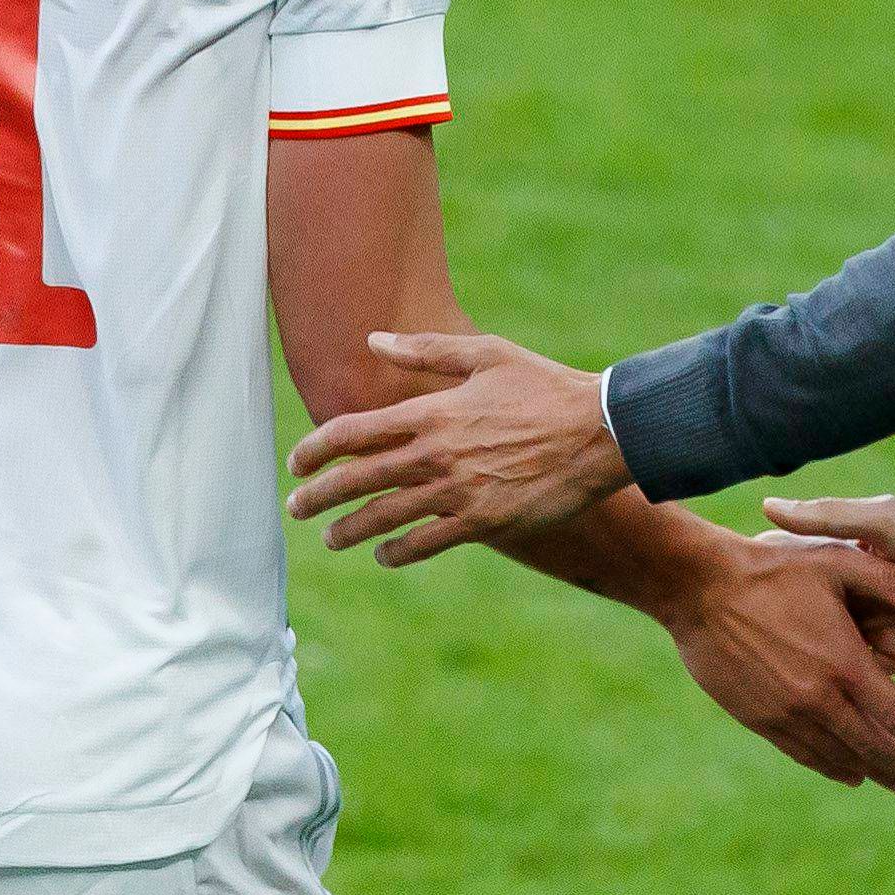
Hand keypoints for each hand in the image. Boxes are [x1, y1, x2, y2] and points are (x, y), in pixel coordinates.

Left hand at [287, 333, 633, 562]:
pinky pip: (426, 544)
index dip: (316, 448)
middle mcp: (436, 453)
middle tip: (295, 507)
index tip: (296, 461)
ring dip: (349, 529)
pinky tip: (383, 555)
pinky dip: (397, 552)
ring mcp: (458, 491)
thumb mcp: (487, 354)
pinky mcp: (483, 521)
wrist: (600, 431)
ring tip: (330, 538)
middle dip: (318, 495)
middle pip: (357, 478)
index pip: (354, 431)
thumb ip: (426, 350)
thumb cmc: (544, 387)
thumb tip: (374, 339)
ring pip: (384, 516)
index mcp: (432, 411)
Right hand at [662, 530, 894, 803]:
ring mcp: (786, 713)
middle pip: (876, 751)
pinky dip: (833, 766)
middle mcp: (819, 699)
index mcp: (846, 664)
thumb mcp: (836, 561)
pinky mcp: (759, 718)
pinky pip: (804, 754)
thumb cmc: (771, 567)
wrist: (698, 587)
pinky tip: (849, 773)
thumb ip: (890, 580)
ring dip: (874, 774)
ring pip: (841, 758)